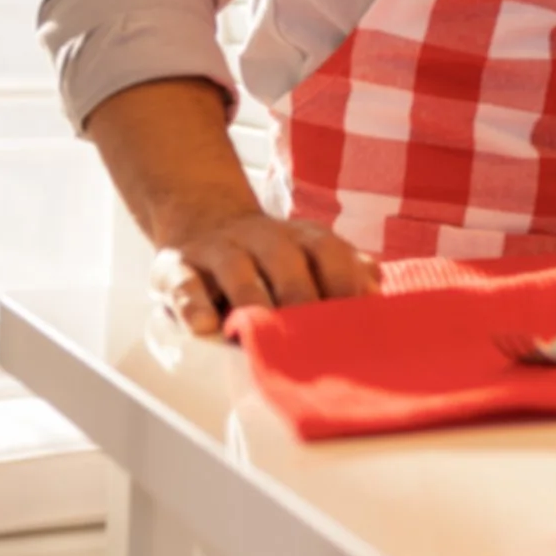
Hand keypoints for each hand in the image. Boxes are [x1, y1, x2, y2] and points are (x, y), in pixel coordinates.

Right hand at [150, 204, 378, 335]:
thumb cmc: (272, 254)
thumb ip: (347, 271)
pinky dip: (193, 305)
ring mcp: (219, 250)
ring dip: (252, 301)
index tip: (358, 321)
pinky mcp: (177, 267)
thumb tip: (377, 292)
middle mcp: (263, 238)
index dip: (345, 285)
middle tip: (314, 337)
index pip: (330, 254)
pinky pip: (185, 284)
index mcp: (304, 237)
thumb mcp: (313, 254)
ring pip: (238, 271)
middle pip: (287, 262)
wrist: (204, 217)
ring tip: (261, 332)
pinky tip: (204, 326)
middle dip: (302, 298)